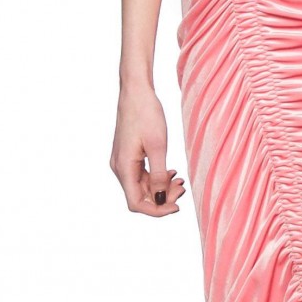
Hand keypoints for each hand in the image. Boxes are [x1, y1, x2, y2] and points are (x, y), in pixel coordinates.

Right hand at [111, 80, 186, 215]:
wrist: (136, 91)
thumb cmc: (147, 114)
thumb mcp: (158, 146)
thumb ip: (159, 175)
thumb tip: (159, 199)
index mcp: (124, 168)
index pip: (136, 203)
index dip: (157, 210)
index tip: (177, 207)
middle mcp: (119, 168)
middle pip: (140, 196)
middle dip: (162, 197)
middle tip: (182, 188)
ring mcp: (123, 162)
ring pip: (142, 186)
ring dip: (161, 187)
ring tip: (180, 180)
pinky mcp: (128, 155)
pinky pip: (142, 174)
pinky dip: (157, 177)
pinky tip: (171, 171)